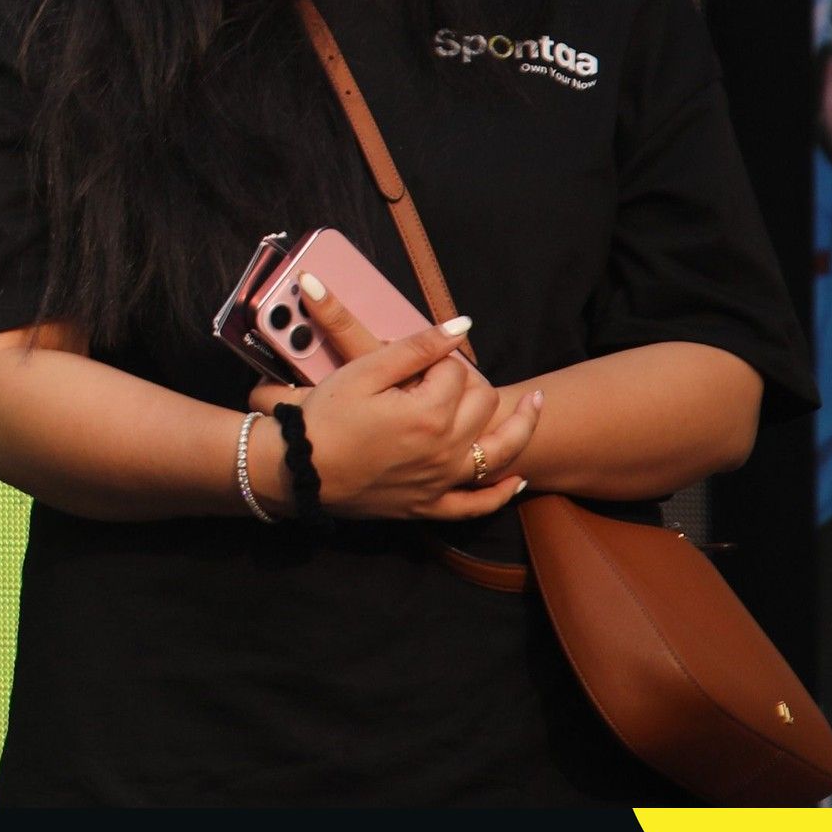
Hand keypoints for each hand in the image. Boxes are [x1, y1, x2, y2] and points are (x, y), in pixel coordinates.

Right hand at [247, 276, 539, 521]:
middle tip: (454, 373)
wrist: (296, 472)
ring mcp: (442, 480)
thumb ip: (416, 347)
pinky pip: (477, 504)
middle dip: (474, 381)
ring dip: (523, 427)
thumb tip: (461, 325)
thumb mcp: (363, 372)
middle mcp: (446, 449)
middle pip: (483, 404)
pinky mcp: (430, 505)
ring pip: (500, 452)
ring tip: (535, 404)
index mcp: (430, 412)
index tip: (417, 357)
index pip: (456, 370)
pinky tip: (518, 478)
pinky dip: (502, 492)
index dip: (439, 357)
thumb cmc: (323, 418)